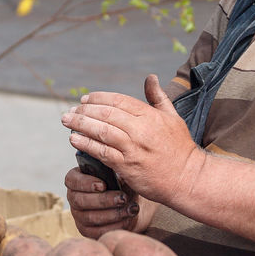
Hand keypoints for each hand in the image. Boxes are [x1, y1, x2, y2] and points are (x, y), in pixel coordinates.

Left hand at [61, 74, 204, 203]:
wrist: (187, 178)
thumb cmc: (180, 148)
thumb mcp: (173, 117)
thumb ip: (158, 97)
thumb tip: (151, 77)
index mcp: (150, 116)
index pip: (118, 100)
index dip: (98, 98)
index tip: (85, 99)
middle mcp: (140, 130)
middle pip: (106, 114)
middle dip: (84, 110)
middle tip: (71, 110)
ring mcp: (133, 149)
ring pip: (101, 132)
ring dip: (80, 125)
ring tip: (67, 121)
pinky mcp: (127, 167)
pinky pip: (101, 152)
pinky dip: (86, 144)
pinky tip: (74, 139)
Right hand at [63, 166, 143, 236]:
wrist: (131, 203)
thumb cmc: (122, 184)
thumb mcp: (118, 173)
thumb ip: (112, 168)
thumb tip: (112, 160)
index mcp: (76, 180)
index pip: (72, 180)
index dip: (85, 183)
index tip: (103, 184)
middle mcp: (74, 198)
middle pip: (81, 201)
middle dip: (104, 200)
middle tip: (123, 198)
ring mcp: (79, 216)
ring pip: (90, 217)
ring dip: (113, 213)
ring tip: (130, 208)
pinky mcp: (87, 231)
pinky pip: (97, 231)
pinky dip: (115, 225)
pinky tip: (128, 219)